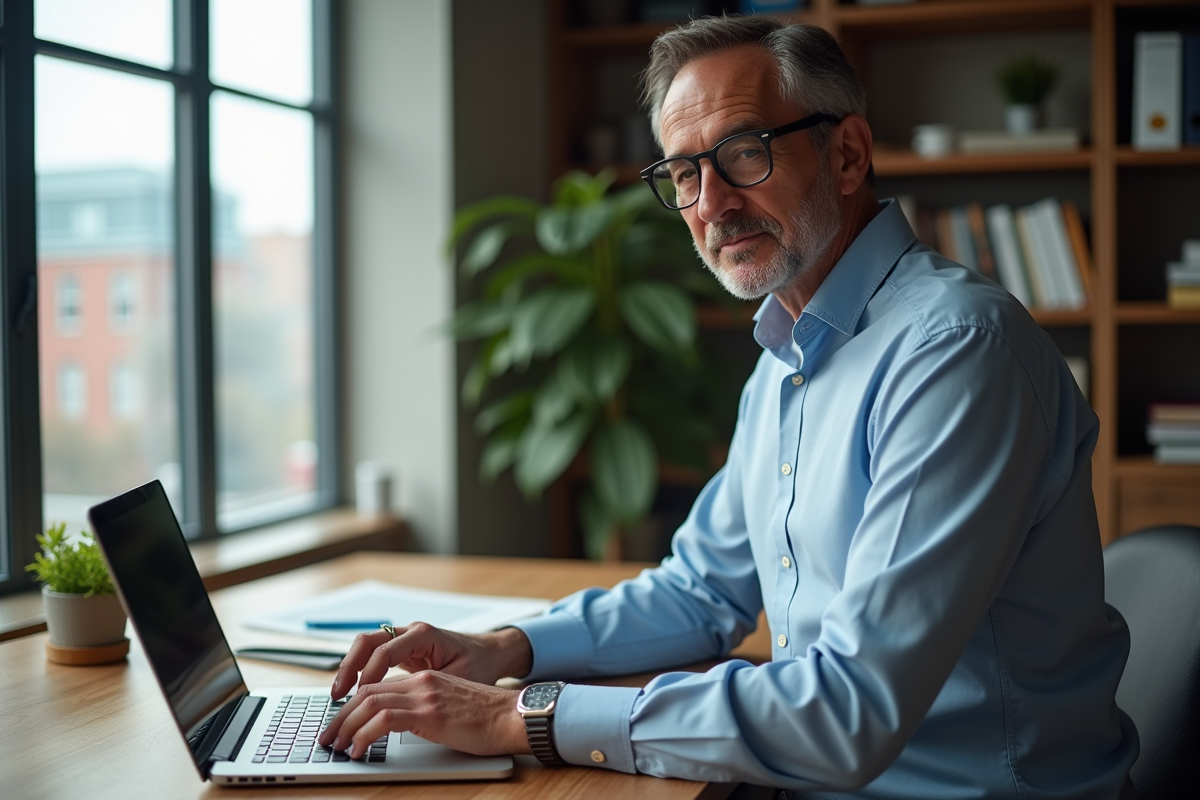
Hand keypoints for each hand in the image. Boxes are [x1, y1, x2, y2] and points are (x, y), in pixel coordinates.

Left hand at [317, 670, 530, 757]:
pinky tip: (359, 749)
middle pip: (366, 691)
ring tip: (338, 746)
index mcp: (426, 679)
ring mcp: (424, 695)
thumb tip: (402, 728)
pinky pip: (383, 719)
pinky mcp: (429, 713)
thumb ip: (426, 710)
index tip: (340, 725)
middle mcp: (421, 681)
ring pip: (369, 702)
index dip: (352, 705)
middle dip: (340, 716)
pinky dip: (364, 734)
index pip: (376, 685)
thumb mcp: (451, 707)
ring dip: (346, 726)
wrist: (514, 716)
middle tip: (329, 739)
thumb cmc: (490, 718)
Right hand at [328, 622, 532, 699]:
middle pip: (367, 641)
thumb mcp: (459, 678)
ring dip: (351, 668)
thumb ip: (431, 688)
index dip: (368, 674)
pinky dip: (361, 670)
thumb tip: (406, 706)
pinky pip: (374, 656)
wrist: (491, 653)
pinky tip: (353, 691)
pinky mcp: (403, 651)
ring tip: (339, 694)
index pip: (385, 651)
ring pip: (367, 646)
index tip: (359, 696)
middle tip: (338, 694)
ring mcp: (405, 640)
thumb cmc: (479, 664)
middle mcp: (410, 632)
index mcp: (424, 634)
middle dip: (349, 666)